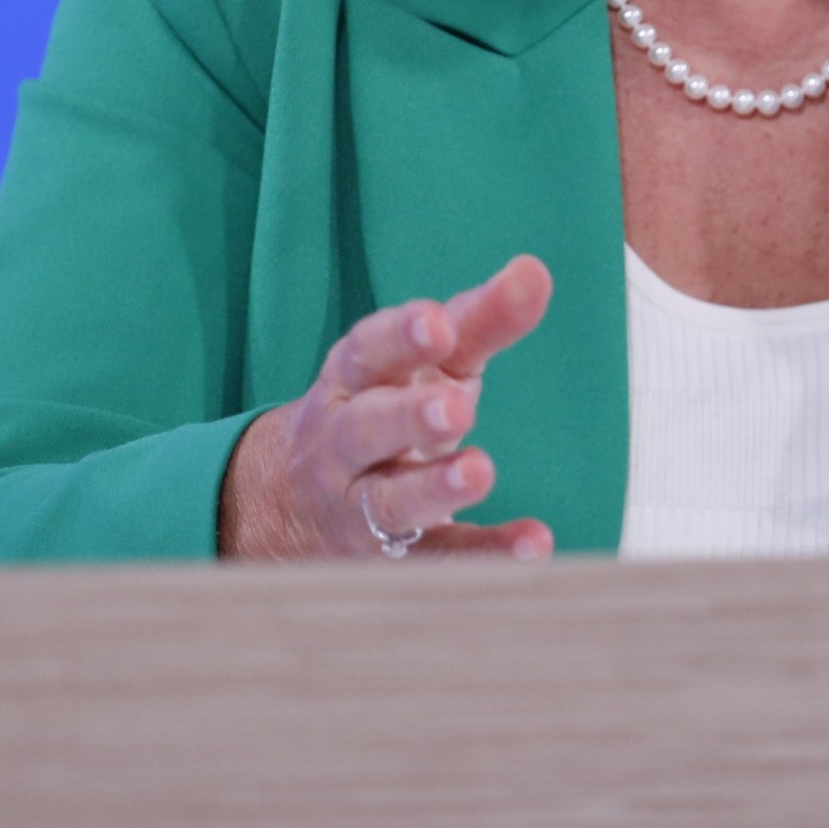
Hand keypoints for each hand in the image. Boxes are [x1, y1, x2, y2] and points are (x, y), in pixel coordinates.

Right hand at [219, 256, 555, 560]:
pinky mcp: (394, 557)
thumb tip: (534, 271)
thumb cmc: (384, 406)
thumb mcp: (423, 362)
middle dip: (406, 415)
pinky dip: (485, 552)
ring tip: (480, 471)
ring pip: (388, 500)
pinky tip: (534, 544)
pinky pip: (438, 556)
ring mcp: (362, 504)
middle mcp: (346, 442)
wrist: (294, 505)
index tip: (437, 323)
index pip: (366, 353)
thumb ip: (478, 319)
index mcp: (354, 381)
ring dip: (433, 487)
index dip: (399, 338)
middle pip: (365, 428)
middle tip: (455, 406)